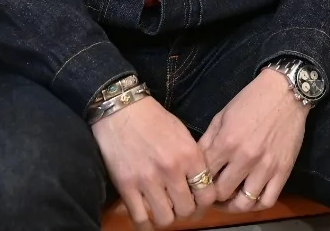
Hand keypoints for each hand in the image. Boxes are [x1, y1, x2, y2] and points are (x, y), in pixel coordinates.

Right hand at [92, 97, 215, 229]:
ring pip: (166, 219)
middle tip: (179, 206)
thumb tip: (200, 184)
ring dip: (166, 217)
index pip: (207, 194)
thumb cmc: (154, 119)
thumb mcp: (182, 135)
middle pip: (187, 210)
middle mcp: (171, 170)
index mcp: (189, 155)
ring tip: (163, 209)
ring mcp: (148, 180)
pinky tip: (147, 217)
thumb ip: (193, 160)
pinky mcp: (126, 186)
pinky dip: (145, 224)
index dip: (205, 203)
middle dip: (185, 211)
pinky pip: (140, 219)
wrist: (122, 109)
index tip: (198, 202)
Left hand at [199, 68, 309, 211]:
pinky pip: (268, 201)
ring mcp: (266, 167)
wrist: (285, 92)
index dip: (197, 182)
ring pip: (244, 204)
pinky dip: (256, 205)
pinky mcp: (283, 171)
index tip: (197, 183)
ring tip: (229, 200)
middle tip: (210, 194)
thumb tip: (195, 163)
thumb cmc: (250, 101)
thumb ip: (207, 141)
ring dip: (233, 205)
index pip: (204, 175)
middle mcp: (245, 158)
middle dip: (212, 196)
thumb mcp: (222, 116)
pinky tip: (249, 198)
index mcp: (226, 142)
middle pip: (221, 193)